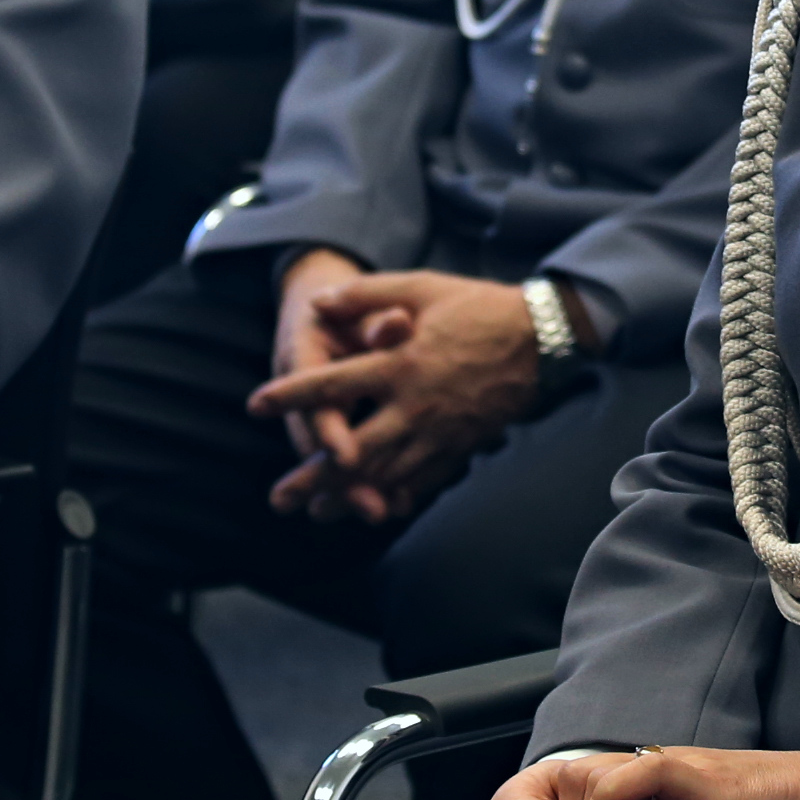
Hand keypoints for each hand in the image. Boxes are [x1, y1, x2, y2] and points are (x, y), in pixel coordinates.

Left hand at [249, 270, 551, 523]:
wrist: (543, 338)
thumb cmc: (479, 307)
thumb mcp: (422, 288)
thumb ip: (368, 295)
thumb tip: (319, 302)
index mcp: (400, 363)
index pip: (334, 384)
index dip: (293, 396)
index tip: (256, 404)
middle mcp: (415, 405)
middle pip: (355, 450)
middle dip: (313, 477)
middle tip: (279, 498)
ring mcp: (439, 431)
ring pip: (386, 474)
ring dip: (348, 495)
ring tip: (315, 512)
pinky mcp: (460, 444)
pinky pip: (424, 480)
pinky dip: (397, 496)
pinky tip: (377, 510)